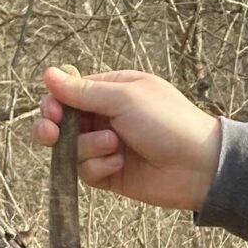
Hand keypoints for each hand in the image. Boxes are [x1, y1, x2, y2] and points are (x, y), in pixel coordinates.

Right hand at [36, 66, 222, 212]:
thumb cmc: (169, 122)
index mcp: (111, 91)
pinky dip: (99, 166)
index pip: (68, 93)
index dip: (55, 102)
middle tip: (53, 132)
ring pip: (71, 148)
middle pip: (61, 122)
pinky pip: (85, 171)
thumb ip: (85, 91)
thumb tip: (48, 74)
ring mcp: (107, 146)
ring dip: (88, 147)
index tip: (54, 111)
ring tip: (115, 145)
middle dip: (52, 128)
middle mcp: (106, 117)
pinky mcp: (109, 173)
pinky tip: (120, 163)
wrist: (199, 166)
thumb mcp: (125, 98)